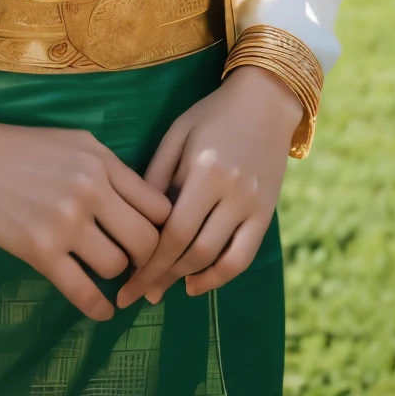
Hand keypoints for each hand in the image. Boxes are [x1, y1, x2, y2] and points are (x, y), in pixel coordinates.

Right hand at [0, 119, 171, 320]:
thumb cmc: (27, 147)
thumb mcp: (79, 144)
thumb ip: (115, 172)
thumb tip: (149, 207)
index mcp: (102, 163)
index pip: (157, 207)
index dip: (163, 228)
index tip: (155, 237)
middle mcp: (90, 191)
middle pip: (145, 241)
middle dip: (146, 258)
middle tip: (136, 263)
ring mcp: (65, 223)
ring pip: (116, 267)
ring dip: (116, 275)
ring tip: (106, 271)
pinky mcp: (40, 251)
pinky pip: (83, 292)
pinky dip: (99, 308)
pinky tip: (103, 309)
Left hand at [117, 65, 301, 307]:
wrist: (265, 101)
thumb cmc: (212, 114)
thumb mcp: (176, 135)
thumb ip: (157, 176)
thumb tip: (134, 219)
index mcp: (206, 170)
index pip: (173, 230)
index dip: (148, 261)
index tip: (126, 280)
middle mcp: (233, 193)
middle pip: (194, 250)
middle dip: (162, 276)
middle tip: (136, 294)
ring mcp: (254, 206)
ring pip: (220, 259)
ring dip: (189, 279)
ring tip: (162, 290)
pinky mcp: (267, 214)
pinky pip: (245, 256)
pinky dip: (220, 275)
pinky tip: (196, 282)